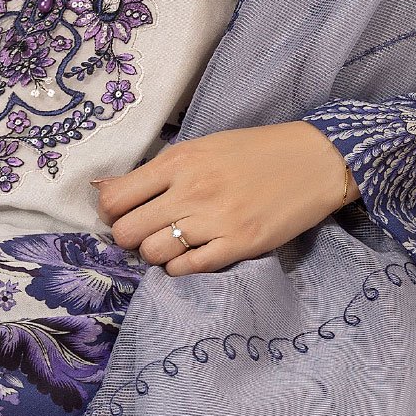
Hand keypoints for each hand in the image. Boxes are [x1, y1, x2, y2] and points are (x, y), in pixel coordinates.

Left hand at [93, 122, 357, 273]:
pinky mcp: (240, 245)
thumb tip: (102, 189)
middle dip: (128, 237)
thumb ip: (155, 171)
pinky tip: (190, 255)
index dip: (110, 212)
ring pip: (154, 253)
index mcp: (179, 161)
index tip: (121, 213)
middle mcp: (192, 191)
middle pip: (129, 231)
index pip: (116, 198)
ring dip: (155, 253)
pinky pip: (189, 268)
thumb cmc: (255, 151)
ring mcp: (215, 220)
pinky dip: (180, 267)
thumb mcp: (201, 147)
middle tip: (144, 233)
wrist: (314, 160)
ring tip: (171, 244)